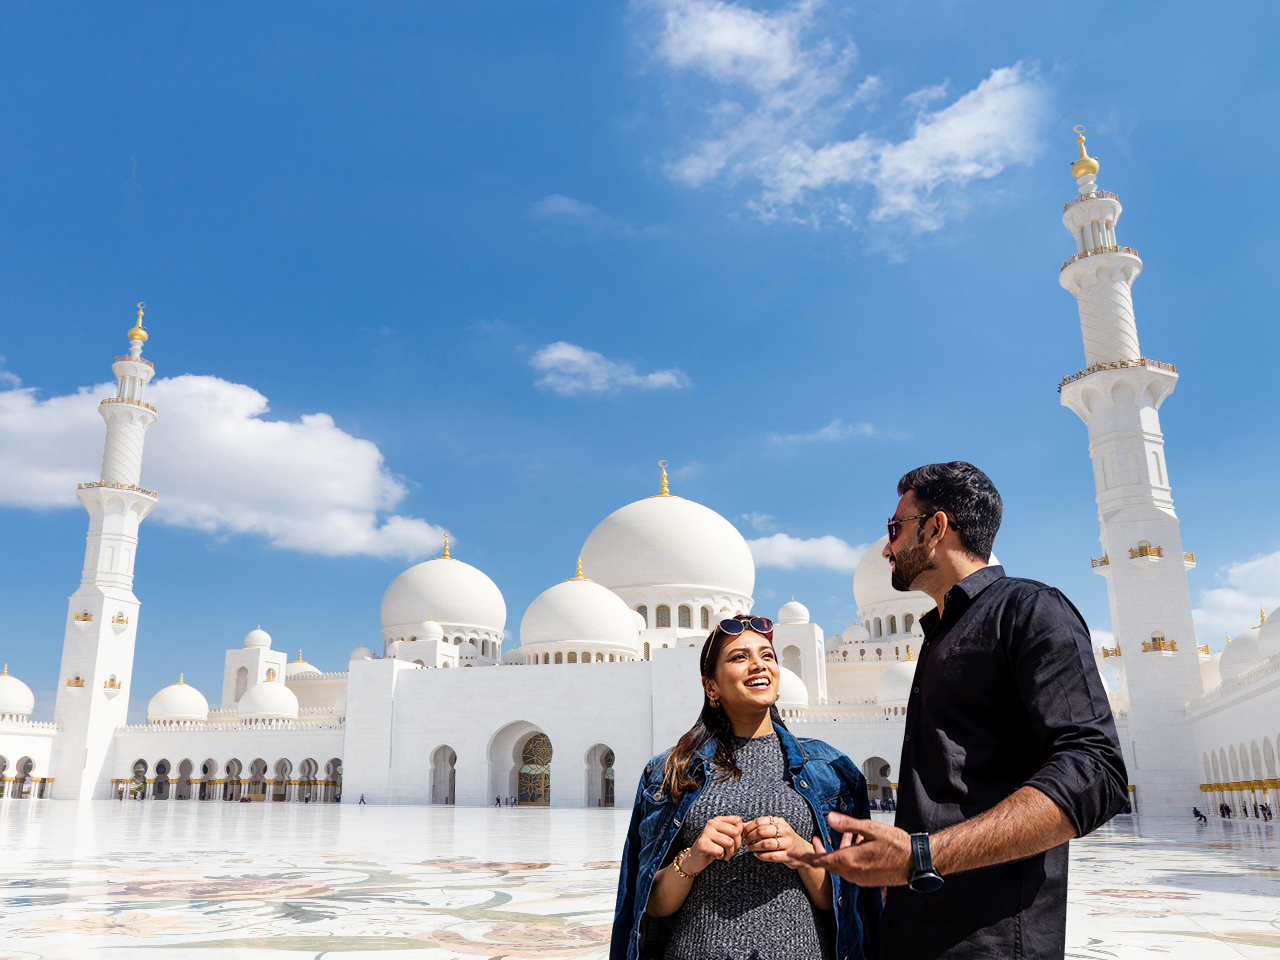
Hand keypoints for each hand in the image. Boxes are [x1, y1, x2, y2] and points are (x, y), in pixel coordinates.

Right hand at [682, 815, 742, 874]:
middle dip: (737, 845)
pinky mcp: (702, 843)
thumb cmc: (713, 847)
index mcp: (718, 819)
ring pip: (729, 842)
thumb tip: (749, 825)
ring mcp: (706, 832)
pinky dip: (720, 856)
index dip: (741, 834)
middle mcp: (712, 823)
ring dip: (730, 853)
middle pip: (735, 832)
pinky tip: (716, 856)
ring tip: (725, 855)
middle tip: (731, 851)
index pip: (738, 821)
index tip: (735, 842)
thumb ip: (736, 830)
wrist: (695, 858)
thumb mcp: (725, 837)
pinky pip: (720, 851)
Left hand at [742, 815, 811, 868]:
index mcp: (780, 821)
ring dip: (754, 847)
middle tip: (746, 842)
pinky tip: (756, 854)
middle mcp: (785, 831)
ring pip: (765, 844)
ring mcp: (787, 843)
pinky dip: (761, 856)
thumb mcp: (774, 828)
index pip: (760, 821)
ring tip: (749, 848)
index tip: (744, 833)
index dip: (749, 827)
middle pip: (761, 831)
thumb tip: (742, 825)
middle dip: (750, 837)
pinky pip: (771, 856)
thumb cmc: (783, 838)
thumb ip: (758, 826)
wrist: (801, 850)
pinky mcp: (788, 856)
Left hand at [789, 812, 912, 885]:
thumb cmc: (896, 844)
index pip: (819, 861)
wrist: (916, 863)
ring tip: (846, 837)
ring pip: (841, 867)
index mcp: (849, 861)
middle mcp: (852, 874)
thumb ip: (848, 824)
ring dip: (838, 854)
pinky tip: (858, 846)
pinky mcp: (868, 881)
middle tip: (815, 842)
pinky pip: (852, 870)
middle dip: (820, 853)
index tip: (790, 854)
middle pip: (828, 864)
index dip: (803, 856)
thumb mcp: (871, 829)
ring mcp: (860, 879)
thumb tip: (829, 818)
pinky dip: (849, 859)